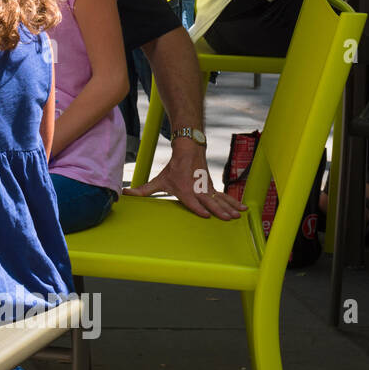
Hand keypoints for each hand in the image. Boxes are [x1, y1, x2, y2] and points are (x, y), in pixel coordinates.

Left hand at [124, 140, 245, 219]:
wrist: (189, 151)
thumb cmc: (173, 169)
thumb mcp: (159, 180)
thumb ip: (144, 190)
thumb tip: (125, 193)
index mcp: (184, 189)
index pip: (191, 201)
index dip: (198, 208)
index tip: (205, 215)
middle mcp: (198, 189)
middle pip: (209, 201)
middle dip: (218, 210)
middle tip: (227, 218)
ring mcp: (207, 188)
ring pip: (220, 199)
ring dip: (229, 207)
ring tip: (237, 215)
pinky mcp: (213, 187)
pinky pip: (225, 196)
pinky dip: (235, 202)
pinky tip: (243, 208)